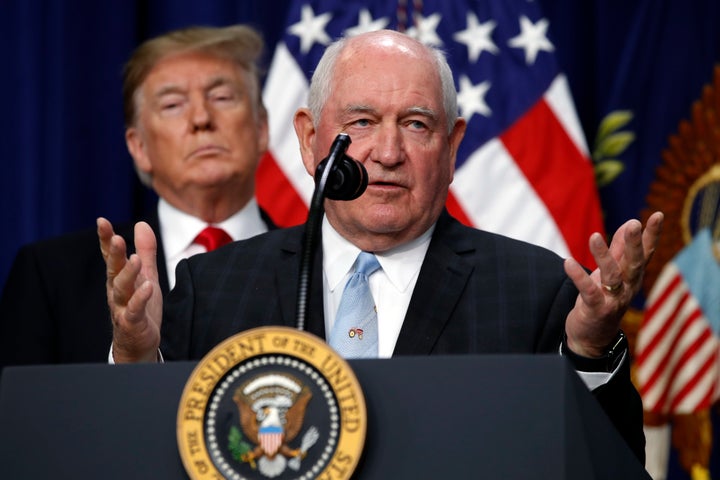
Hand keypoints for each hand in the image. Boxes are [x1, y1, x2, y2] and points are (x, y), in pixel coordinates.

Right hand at [97, 217, 162, 361]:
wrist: (138, 344)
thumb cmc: (140, 307)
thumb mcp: (146, 275)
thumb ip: (145, 251)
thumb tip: (141, 224)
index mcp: (118, 278)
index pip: (110, 256)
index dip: (106, 239)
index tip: (102, 221)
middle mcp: (116, 291)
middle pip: (113, 269)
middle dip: (114, 254)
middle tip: (117, 238)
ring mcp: (122, 307)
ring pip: (122, 289)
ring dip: (128, 274)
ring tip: (135, 259)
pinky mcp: (132, 323)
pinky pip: (134, 310)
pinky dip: (140, 299)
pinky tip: (148, 287)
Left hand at [563, 211, 663, 356]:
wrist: (591, 337)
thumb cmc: (603, 299)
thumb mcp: (613, 273)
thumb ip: (620, 249)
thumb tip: (630, 223)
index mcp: (633, 277)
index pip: (645, 253)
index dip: (652, 235)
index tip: (657, 214)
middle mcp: (628, 288)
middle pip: (633, 264)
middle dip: (634, 244)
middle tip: (634, 223)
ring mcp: (613, 300)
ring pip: (612, 276)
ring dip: (604, 256)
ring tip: (594, 236)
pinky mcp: (596, 309)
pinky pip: (589, 292)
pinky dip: (579, 277)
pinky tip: (568, 262)